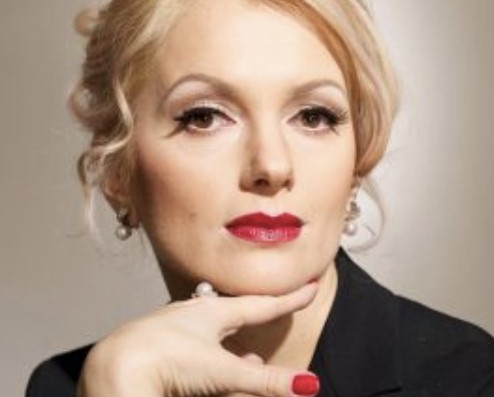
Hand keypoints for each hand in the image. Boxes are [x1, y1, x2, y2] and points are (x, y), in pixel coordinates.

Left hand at [77, 282, 319, 396]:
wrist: (116, 366)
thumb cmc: (166, 358)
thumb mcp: (222, 372)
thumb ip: (265, 382)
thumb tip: (309, 385)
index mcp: (214, 313)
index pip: (262, 304)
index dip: (289, 298)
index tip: (309, 285)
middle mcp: (195, 315)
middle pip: (237, 310)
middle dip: (260, 312)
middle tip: (278, 305)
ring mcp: (176, 328)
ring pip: (213, 330)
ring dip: (236, 342)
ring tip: (250, 355)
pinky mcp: (160, 345)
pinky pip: (194, 346)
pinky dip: (210, 357)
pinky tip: (207, 371)